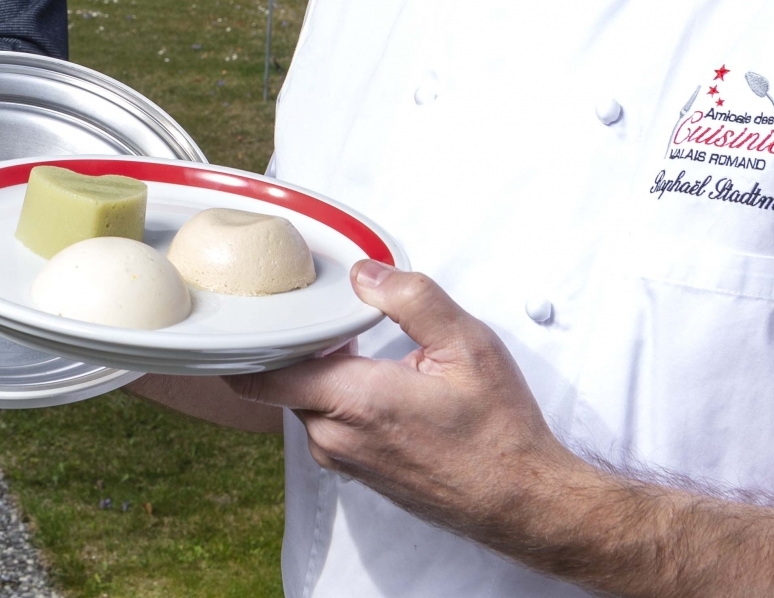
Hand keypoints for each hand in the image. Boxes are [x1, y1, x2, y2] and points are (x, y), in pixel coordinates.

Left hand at [225, 261, 587, 547]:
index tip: (263, 306)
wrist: (521, 502)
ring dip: (318, 369)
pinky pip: (324, 421)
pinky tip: (371, 374)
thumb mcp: (468, 345)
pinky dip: (335, 394)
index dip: (252, 337)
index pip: (260, 375)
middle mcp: (335, 438)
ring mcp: (343, 459)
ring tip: (351, 338)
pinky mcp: (356, 470)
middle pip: (278, 381)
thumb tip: (364, 273)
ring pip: (302, 400)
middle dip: (293, 344)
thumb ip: (411, 298)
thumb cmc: (499, 431)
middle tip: (319, 310)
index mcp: (353, 403)